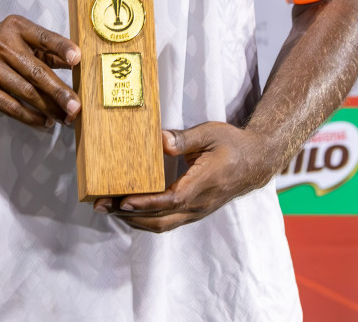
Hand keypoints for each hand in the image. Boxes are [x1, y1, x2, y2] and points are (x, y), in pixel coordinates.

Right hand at [0, 15, 81, 129]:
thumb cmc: (3, 53)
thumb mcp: (23, 43)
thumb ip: (49, 51)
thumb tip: (78, 63)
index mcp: (15, 28)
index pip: (43, 37)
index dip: (61, 47)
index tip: (77, 59)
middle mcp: (0, 45)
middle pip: (37, 72)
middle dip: (59, 91)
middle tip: (76, 106)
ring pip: (27, 93)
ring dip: (49, 109)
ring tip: (66, 118)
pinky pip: (13, 107)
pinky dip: (32, 117)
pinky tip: (45, 121)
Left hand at [93, 123, 273, 232]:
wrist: (256, 162)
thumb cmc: (233, 144)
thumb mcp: (211, 133)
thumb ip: (185, 138)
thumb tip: (160, 141)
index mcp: (202, 184)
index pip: (170, 200)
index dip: (145, 203)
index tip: (122, 201)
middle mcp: (198, 204)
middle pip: (159, 218)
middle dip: (128, 214)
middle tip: (101, 205)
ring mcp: (197, 211)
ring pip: (162, 224)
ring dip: (134, 220)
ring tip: (108, 209)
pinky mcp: (195, 211)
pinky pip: (167, 222)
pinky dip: (146, 219)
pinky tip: (129, 210)